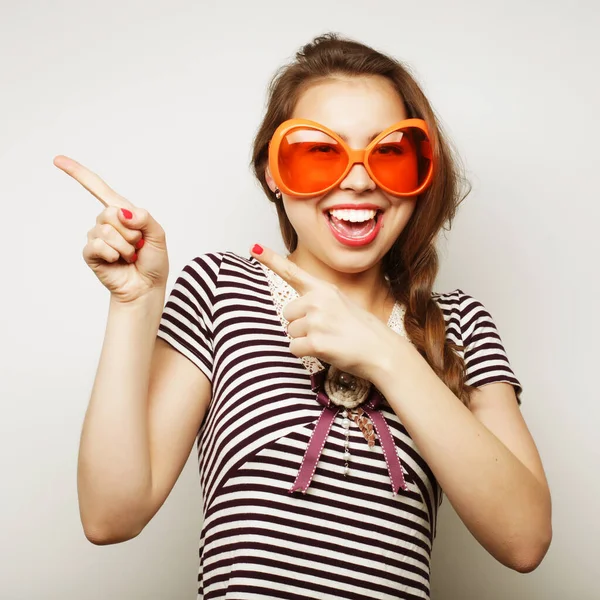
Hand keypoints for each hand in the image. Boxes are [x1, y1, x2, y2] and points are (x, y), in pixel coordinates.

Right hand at [54, 155, 169, 303]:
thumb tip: (124, 213)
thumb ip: (145, 218)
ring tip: (130, 256)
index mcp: (123, 213)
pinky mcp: (91, 253)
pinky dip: (113, 254)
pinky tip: (118, 261)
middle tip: (138, 245)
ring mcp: (97, 237)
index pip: (98, 188)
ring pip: (106, 230)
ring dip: (125, 246)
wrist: (147, 287)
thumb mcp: (158, 235)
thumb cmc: (153, 262)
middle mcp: (107, 222)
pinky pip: (97, 245)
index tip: (57, 160)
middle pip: (110, 213)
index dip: (79, 174)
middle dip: (131, 232)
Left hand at [251, 244, 405, 381]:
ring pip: (290, 332)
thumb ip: (318, 301)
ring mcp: (316, 321)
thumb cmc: (361, 329)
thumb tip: (294, 311)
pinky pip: (294, 348)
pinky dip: (306, 353)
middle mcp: (317, 301)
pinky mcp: (315, 342)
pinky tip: (326, 350)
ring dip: (305, 340)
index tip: (254, 247)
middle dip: (300, 325)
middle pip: (287, 314)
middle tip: (326, 329)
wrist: (382, 350)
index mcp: (324, 289)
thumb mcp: (341, 303)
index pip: (292, 272)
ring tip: (329, 339)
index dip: (271, 259)